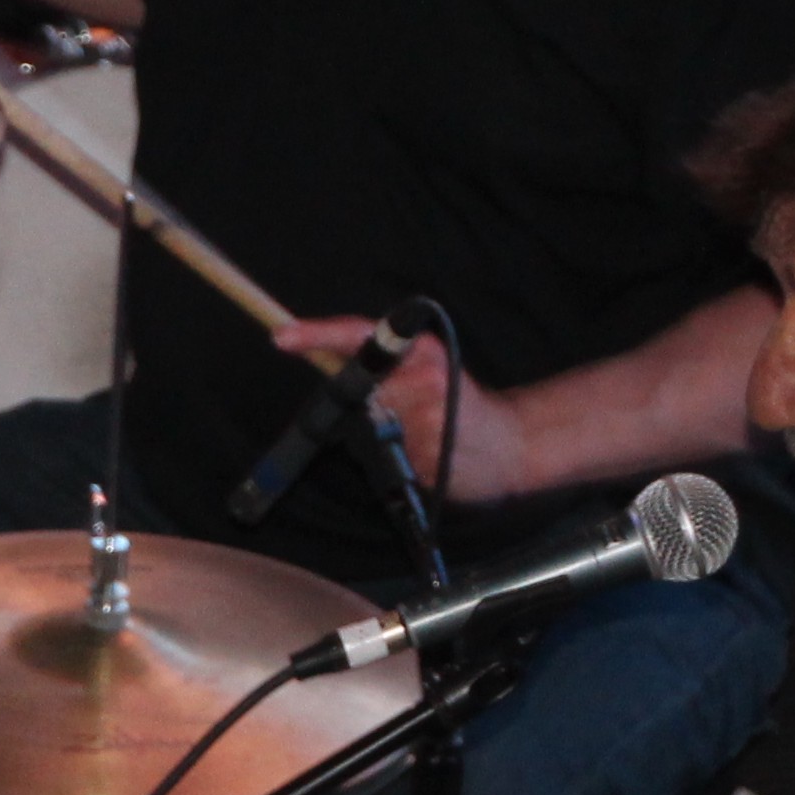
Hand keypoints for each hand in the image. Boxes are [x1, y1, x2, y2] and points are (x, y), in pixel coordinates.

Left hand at [275, 317, 529, 502]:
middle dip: (370, 410)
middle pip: (357, 392)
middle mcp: (423, 373)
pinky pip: (393, 457)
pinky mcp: (430, 449)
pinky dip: (405, 460)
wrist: (513, 444)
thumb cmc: (460, 409)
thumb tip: (325, 363)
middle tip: (411, 417)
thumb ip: (382, 369)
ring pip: (374, 428)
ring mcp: (427, 413)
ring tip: (427, 437)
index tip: (282, 338)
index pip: (359, 335)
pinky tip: (433, 455)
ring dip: (391, 439)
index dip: (318, 334)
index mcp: (420, 349)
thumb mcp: (426, 371)